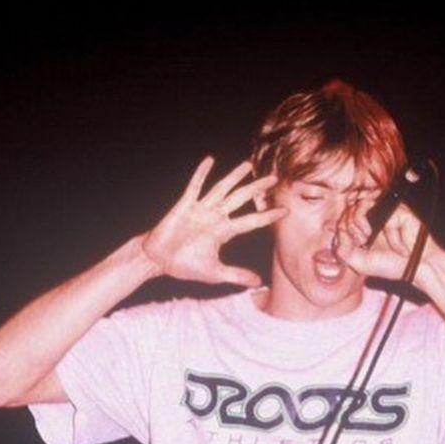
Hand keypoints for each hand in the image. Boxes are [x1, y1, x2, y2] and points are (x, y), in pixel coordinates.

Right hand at [141, 156, 286, 287]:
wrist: (158, 260)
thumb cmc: (185, 265)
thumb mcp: (215, 273)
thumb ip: (237, 275)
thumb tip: (259, 283)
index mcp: (224, 231)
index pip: (251, 221)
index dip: (267, 215)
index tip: (285, 210)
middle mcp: (215, 217)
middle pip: (241, 199)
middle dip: (257, 188)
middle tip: (275, 178)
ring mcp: (201, 209)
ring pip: (222, 189)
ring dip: (234, 177)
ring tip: (248, 165)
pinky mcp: (184, 206)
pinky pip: (195, 187)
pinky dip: (201, 174)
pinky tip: (210, 160)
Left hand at [333, 199, 438, 286]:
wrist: (417, 268)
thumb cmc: (392, 266)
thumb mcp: (359, 263)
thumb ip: (343, 251)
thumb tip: (339, 232)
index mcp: (362, 232)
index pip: (343, 221)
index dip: (341, 231)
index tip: (352, 246)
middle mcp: (372, 220)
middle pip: (348, 211)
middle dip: (349, 227)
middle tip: (361, 242)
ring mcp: (384, 213)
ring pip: (358, 204)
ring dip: (356, 222)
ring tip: (366, 237)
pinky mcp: (396, 210)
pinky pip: (377, 208)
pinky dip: (378, 226)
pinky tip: (383, 237)